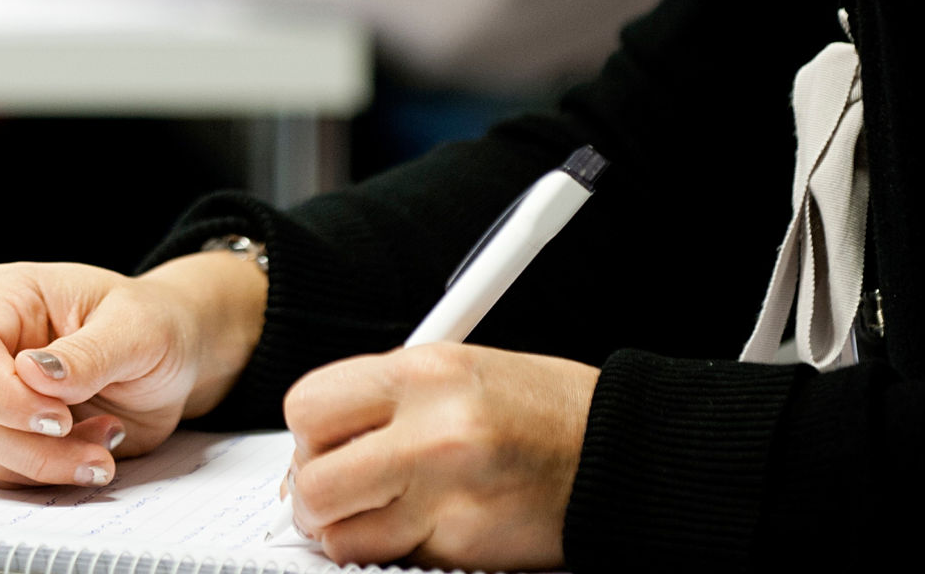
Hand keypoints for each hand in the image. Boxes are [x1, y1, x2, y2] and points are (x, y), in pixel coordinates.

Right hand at [0, 254, 266, 488]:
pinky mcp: (1, 432)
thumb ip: (87, 353)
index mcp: (3, 296)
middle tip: (97, 449)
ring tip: (106, 443)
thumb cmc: (150, 324)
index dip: (4, 395)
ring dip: (48, 465)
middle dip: (33, 446)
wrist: (168, 356)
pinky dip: (50, 474)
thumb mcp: (137, 329)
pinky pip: (3, 471)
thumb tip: (32, 373)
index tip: (61, 418)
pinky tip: (93, 449)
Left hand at [283, 345, 598, 571]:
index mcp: (425, 373)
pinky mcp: (463, 547)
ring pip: (341, 537)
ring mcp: (447, 495)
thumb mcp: (458, 370)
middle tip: (338, 493)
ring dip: (350, 531)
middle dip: (314, 495)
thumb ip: (384, 400)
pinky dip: (393, 552)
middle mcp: (431, 431)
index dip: (306, 436)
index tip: (320, 447)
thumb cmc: (545, 411)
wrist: (619, 455)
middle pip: (313, 482)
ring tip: (381, 512)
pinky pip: (390, 560)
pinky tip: (421, 526)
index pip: (308, 407)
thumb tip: (316, 445)